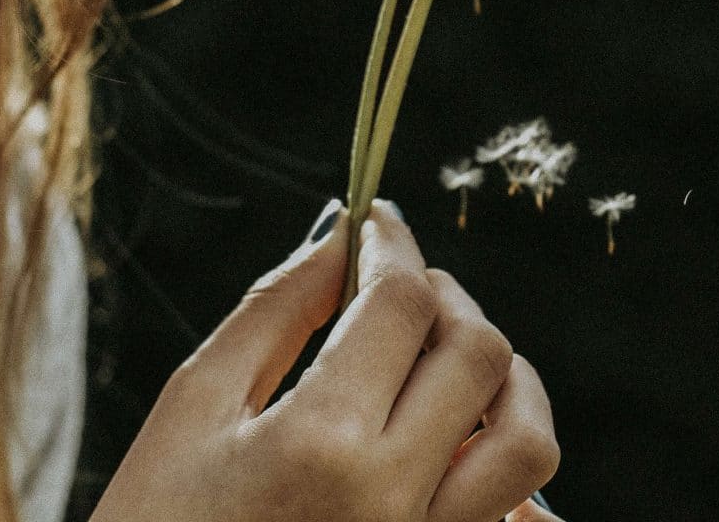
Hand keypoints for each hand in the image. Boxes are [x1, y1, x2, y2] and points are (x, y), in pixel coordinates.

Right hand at [91, 200, 559, 521]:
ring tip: (447, 363)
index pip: (403, 304)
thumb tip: (343, 236)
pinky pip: (513, 519)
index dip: (394, 245)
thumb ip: (275, 309)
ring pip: (527, 440)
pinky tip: (456, 444)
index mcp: (322, 443)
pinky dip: (507, 472)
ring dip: (503, 382)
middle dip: (447, 300)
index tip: (377, 225)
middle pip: (480, 355)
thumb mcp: (191, 410)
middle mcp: (393, 499)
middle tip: (402, 289)